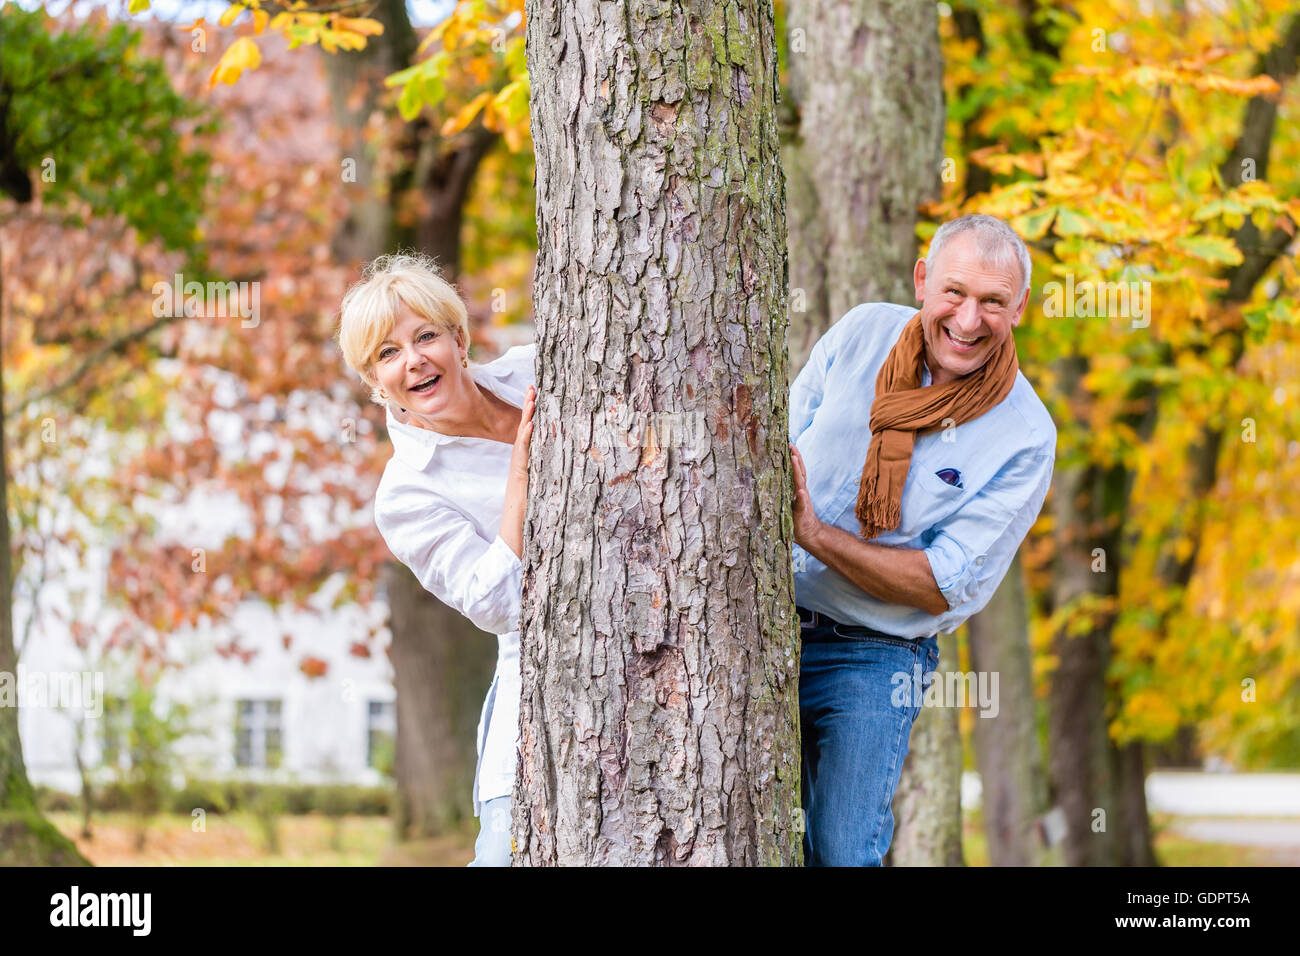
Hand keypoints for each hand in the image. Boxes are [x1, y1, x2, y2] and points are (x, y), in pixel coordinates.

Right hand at [500, 386, 534, 558]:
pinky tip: (531, 425)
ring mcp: (519, 474)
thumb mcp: (544, 500)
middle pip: (525, 433)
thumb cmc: (529, 526)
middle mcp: (521, 469)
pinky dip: (526, 440)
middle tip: (533, 387)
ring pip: (523, 441)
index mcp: (527, 470)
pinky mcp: (519, 481)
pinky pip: (523, 457)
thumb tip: (569, 474)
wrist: (512, 543)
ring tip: (532, 397)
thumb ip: (551, 486)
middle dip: (529, 410)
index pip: (530, 439)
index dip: (533, 418)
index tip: (538, 399)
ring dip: (527, 418)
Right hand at [508, 386, 535, 484]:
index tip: (532, 388)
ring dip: (527, 413)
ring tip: (531, 401)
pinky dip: (527, 432)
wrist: (520, 479)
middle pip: (525, 415)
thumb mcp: (537, 446)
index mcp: (526, 433)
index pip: (528, 414)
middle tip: (531, 388)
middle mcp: (522, 435)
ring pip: (524, 425)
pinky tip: (530, 424)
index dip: (529, 401)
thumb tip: (557, 425)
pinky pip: (524, 440)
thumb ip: (542, 436)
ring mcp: (521, 443)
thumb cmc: (530, 463)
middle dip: (528, 401)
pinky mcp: (521, 452)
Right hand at [790, 443, 821, 549]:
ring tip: (789, 448)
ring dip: (794, 460)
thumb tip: (800, 491)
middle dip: (795, 456)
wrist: (810, 534)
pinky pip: (793, 478)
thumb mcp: (800, 516)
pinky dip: (791, 469)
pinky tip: (786, 463)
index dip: (794, 466)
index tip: (792, 454)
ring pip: (798, 472)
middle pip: (799, 470)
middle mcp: (800, 490)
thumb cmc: (803, 527)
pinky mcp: (796, 495)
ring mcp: (799, 492)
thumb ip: (800, 504)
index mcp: (800, 494)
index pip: (797, 477)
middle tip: (789, 443)